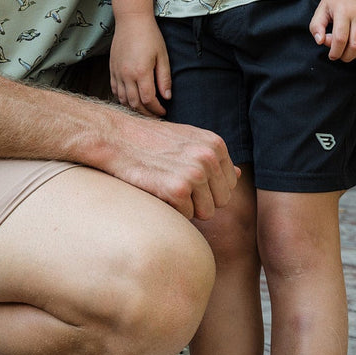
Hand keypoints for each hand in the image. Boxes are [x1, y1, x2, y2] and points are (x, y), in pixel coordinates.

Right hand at [106, 113, 238, 220]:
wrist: (116, 138)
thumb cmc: (150, 141)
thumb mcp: (187, 140)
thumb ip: (213, 157)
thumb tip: (239, 174)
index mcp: (215, 144)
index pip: (229, 184)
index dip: (208, 188)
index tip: (186, 178)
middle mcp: (208, 157)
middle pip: (221, 201)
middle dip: (200, 200)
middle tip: (175, 184)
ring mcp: (194, 172)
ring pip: (206, 213)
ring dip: (186, 207)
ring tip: (166, 186)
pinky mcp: (177, 189)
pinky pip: (186, 216)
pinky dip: (171, 209)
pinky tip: (157, 190)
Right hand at [110, 13, 171, 116]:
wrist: (131, 20)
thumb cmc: (150, 36)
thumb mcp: (162, 56)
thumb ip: (164, 78)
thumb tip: (167, 97)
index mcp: (141, 72)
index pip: (148, 100)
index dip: (156, 109)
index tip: (164, 111)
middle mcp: (126, 75)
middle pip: (134, 103)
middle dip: (146, 113)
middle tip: (155, 116)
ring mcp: (117, 72)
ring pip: (122, 99)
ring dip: (133, 108)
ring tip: (144, 110)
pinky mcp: (111, 69)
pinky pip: (114, 90)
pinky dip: (122, 99)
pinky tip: (130, 99)